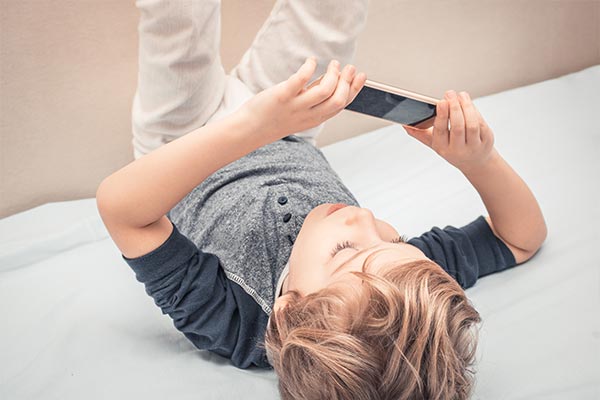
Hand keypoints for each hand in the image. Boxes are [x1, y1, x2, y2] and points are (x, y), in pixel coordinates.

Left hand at [239, 57, 366, 140]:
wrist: (250, 130)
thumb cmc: (273, 118)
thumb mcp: (300, 111)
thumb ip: (314, 97)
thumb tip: (331, 78)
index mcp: (314, 119)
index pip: (341, 106)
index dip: (354, 90)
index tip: (361, 76)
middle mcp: (308, 115)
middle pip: (338, 100)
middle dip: (347, 82)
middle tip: (347, 67)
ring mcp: (295, 106)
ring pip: (325, 91)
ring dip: (333, 75)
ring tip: (332, 64)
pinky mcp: (282, 97)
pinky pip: (301, 80)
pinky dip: (309, 67)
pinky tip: (311, 61)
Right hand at [402, 90, 495, 171]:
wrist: (474, 161)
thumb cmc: (452, 148)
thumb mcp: (435, 144)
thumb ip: (420, 134)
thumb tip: (405, 125)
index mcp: (442, 148)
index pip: (441, 131)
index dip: (442, 116)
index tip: (441, 101)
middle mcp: (458, 149)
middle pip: (457, 127)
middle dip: (454, 108)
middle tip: (450, 94)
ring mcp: (474, 146)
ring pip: (471, 124)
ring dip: (466, 107)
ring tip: (461, 95)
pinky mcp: (486, 141)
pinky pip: (481, 124)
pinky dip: (475, 111)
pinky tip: (469, 103)